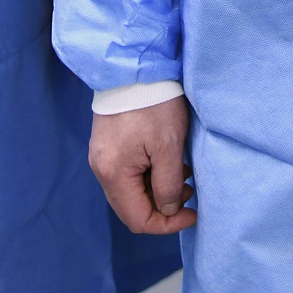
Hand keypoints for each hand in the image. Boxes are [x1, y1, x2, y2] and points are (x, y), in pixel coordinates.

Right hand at [90, 96, 195, 234]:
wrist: (135, 67)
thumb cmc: (154, 105)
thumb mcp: (169, 147)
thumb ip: (168, 185)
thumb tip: (169, 210)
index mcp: (113, 174)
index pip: (138, 219)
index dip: (167, 225)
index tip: (192, 214)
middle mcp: (101, 169)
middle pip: (131, 209)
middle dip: (163, 209)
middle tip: (189, 194)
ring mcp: (101, 157)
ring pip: (130, 192)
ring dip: (157, 193)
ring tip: (183, 177)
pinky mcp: (107, 146)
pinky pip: (127, 175)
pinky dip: (148, 178)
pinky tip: (167, 165)